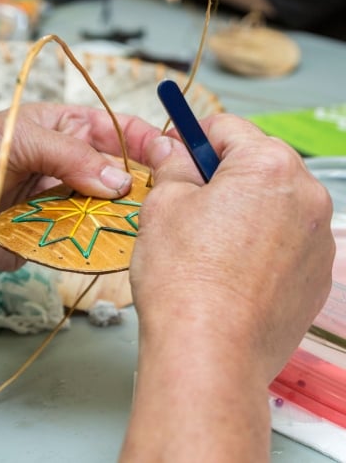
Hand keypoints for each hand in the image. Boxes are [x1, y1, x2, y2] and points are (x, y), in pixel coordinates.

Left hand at [0, 103, 158, 271]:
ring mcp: (60, 207)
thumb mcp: (18, 138)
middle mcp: (69, 171)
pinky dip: (95, 250)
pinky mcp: (47, 240)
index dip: (147, 142)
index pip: (118, 133)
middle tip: (165, 204)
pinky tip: (115, 252)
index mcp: (66, 133)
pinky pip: (79, 246)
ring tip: (148, 231)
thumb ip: (71, 156)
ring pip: (104, 216)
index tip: (173, 158)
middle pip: (118, 180)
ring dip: (122, 224)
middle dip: (141, 190)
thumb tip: (119, 180)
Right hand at [123, 113, 333, 461]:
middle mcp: (307, 196)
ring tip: (211, 244)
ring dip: (245, 209)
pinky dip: (263, 243)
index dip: (193, 138)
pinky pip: (288, 241)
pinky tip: (234, 270)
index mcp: (269, 166)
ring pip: (274, 204)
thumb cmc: (183, 277)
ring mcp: (319, 239)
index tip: (177, 152)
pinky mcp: (318, 276)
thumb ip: (173, 166)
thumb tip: (172, 148)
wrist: (209, 353)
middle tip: (190, 203)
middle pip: (257, 165)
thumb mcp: (163, 204)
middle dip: (223, 175)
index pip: (226, 129)